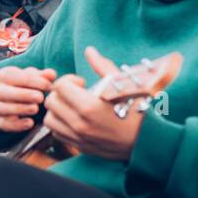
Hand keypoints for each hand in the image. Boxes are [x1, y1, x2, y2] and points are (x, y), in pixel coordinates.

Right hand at [0, 65, 56, 131]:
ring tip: (35, 108)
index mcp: (4, 76)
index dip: (36, 81)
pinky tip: (30, 123)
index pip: (18, 77)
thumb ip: (42, 76)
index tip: (49, 86)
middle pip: (6, 92)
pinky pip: (5, 124)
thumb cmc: (22, 86)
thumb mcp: (30, 77)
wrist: (6, 100)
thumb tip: (51, 74)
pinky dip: (17, 125)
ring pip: (3, 108)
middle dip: (24, 95)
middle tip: (40, 97)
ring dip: (20, 109)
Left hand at [41, 46, 144, 160]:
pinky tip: (75, 119)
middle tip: (77, 94)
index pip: (60, 87)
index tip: (82, 83)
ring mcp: (78, 138)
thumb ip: (103, 67)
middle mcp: (80, 124)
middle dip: (61, 94)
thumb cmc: (138, 110)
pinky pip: (57, 134)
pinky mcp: (80, 147)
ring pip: (49, 119)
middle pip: (51, 102)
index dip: (69, 80)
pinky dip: (61, 125)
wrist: (148, 141)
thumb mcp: (124, 85)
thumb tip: (89, 51)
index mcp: (89, 107)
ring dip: (58, 110)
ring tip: (74, 107)